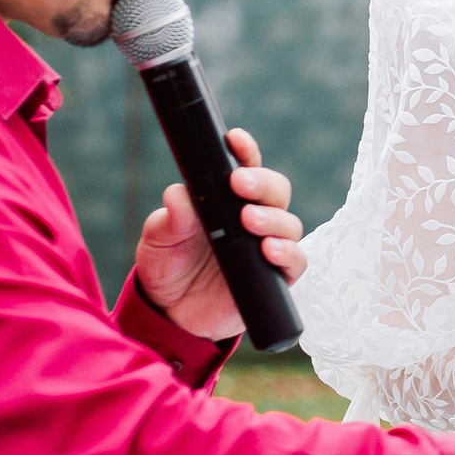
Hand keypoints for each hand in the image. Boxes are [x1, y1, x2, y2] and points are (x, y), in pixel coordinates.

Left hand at [134, 128, 304, 339]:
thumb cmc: (169, 266)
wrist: (171, 315)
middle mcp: (254, 218)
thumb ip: (169, 219)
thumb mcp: (158, 240)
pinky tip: (269, 250)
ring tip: (249, 220)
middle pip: (276, 190)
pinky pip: (296, 262)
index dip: (245, 151)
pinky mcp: (275, 279)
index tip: (234, 140)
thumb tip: (177, 194)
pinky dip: (288, 253)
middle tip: (240, 184)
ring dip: (273, 218)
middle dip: (262, 183)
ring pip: (290, 223)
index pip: (246, 167)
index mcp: (228, 199)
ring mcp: (267, 247)